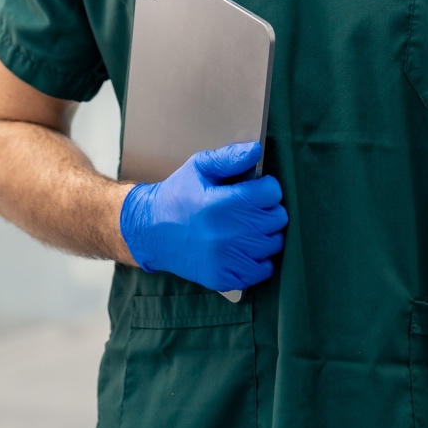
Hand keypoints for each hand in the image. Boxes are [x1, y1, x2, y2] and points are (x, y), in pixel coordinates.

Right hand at [119, 141, 287, 292]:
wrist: (151, 230)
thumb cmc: (178, 196)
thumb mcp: (198, 167)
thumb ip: (229, 157)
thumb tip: (255, 150)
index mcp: (220, 203)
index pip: (270, 193)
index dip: (266, 186)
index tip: (256, 187)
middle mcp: (225, 233)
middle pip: (276, 219)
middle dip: (268, 209)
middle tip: (251, 207)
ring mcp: (225, 259)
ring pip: (273, 244)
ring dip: (265, 233)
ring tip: (247, 226)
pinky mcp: (224, 277)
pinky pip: (261, 270)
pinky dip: (258, 259)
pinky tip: (244, 248)